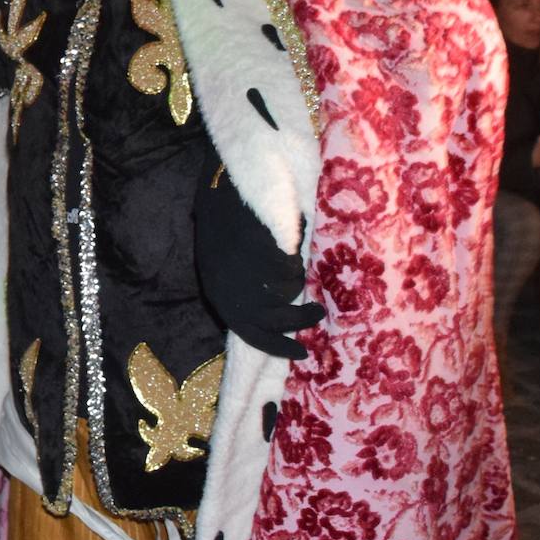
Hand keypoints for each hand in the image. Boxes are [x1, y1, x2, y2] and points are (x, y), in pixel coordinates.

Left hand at [197, 176, 322, 358]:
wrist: (220, 186)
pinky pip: (291, 267)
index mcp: (221, 296)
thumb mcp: (221, 264)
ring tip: (297, 262)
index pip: (253, 335)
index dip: (280, 346)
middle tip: (318, 311)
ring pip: (289, 292)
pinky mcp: (265, 257)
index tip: (302, 352)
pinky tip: (288, 239)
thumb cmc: (221, 223)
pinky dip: (294, 256)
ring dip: (297, 279)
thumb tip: (270, 316)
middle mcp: (234, 293)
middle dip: (303, 319)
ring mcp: (249, 276)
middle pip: (280, 321)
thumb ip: (241, 289)